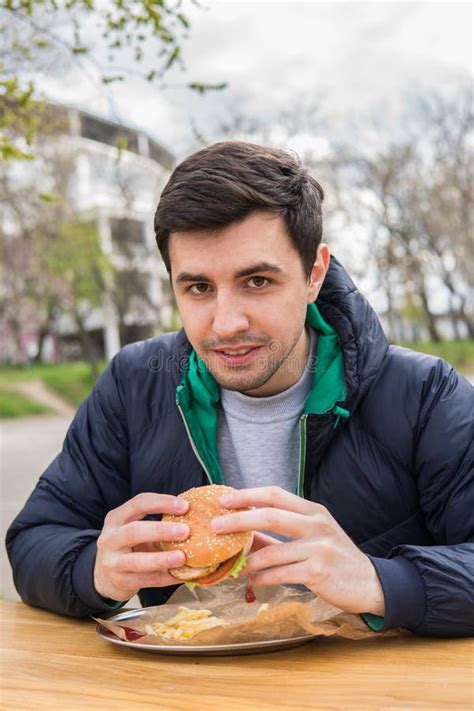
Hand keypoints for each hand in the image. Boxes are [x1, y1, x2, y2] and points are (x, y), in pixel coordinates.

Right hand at [94, 493, 189, 601]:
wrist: (105, 575)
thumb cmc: (129, 545)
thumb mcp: (135, 527)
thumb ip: (157, 521)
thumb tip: (195, 515)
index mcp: (116, 518)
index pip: (138, 503)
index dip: (162, 503)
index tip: (185, 506)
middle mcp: (110, 538)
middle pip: (134, 531)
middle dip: (161, 531)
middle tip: (185, 531)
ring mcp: (112, 562)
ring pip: (136, 560)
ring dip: (161, 559)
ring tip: (182, 557)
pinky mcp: (120, 581)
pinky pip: (146, 580)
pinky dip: (165, 577)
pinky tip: (181, 575)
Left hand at [211, 486, 384, 615]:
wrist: (369, 582)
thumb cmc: (334, 557)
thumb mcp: (310, 538)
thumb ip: (277, 536)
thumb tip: (242, 535)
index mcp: (312, 510)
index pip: (275, 494)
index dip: (247, 495)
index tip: (224, 500)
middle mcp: (316, 524)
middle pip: (271, 515)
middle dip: (239, 520)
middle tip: (216, 526)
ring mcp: (319, 548)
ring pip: (273, 551)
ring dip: (249, 560)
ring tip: (236, 566)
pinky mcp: (319, 572)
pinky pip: (282, 574)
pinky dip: (264, 577)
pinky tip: (255, 580)